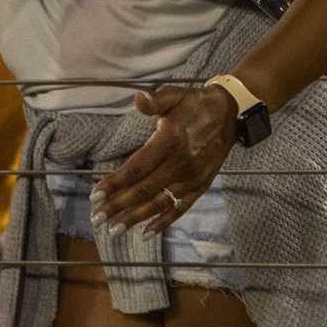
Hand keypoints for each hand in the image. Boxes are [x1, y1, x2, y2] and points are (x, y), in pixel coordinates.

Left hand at [91, 83, 240, 233]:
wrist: (231, 112)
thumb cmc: (196, 103)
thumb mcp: (175, 95)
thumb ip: (156, 101)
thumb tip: (139, 99)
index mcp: (170, 141)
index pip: (136, 168)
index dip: (115, 183)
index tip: (95, 195)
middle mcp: (181, 164)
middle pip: (144, 190)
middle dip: (118, 206)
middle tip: (97, 218)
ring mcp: (192, 178)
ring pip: (159, 202)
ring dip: (135, 218)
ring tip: (114, 229)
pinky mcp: (201, 185)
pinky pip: (181, 207)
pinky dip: (164, 221)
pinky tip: (146, 232)